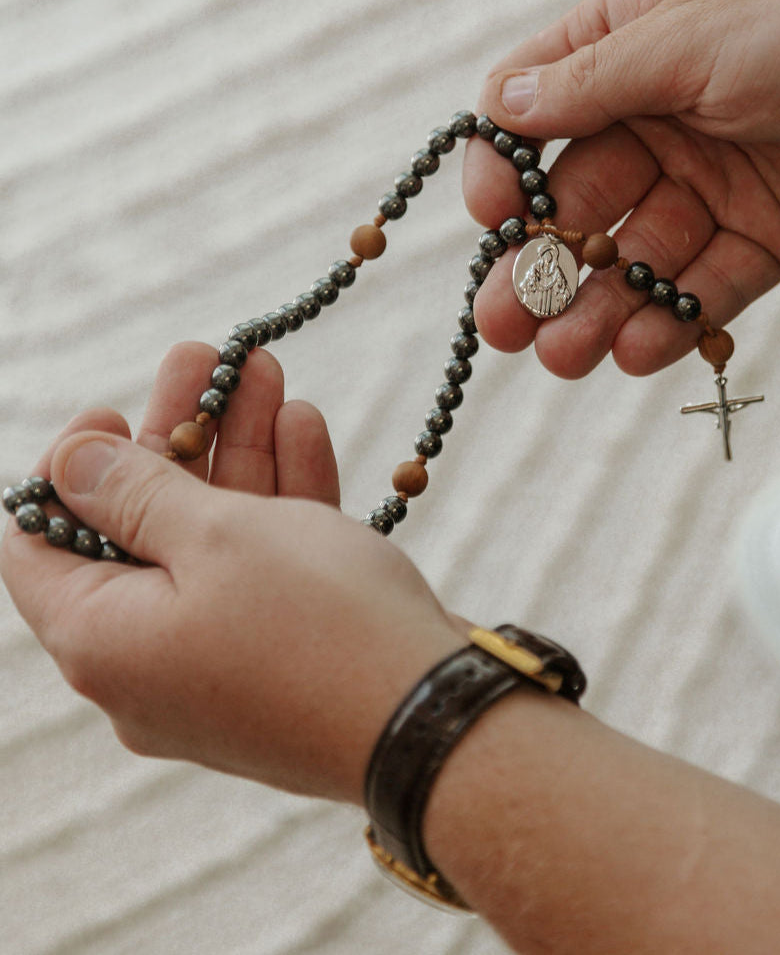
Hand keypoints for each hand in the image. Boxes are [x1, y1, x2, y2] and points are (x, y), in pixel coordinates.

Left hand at [0, 343, 466, 803]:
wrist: (439, 722)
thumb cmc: (319, 626)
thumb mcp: (216, 536)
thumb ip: (136, 490)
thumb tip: (70, 460)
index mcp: (103, 641)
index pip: (38, 548)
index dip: (67, 470)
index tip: (117, 412)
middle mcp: (149, 663)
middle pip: (141, 528)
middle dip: (181, 434)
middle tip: (206, 358)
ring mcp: (220, 664)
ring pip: (213, 541)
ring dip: (239, 453)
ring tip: (266, 372)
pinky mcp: (282, 660)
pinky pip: (263, 573)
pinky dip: (279, 503)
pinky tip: (303, 428)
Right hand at [462, 0, 779, 376]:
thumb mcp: (687, 38)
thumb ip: (592, 82)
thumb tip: (500, 108)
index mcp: (627, 52)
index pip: (536, 115)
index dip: (504, 170)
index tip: (493, 217)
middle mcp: (655, 123)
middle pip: (574, 204)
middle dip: (539, 267)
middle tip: (504, 326)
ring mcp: (704, 186)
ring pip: (631, 260)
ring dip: (596, 310)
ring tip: (566, 357)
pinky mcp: (754, 240)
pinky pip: (699, 288)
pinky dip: (670, 321)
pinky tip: (638, 351)